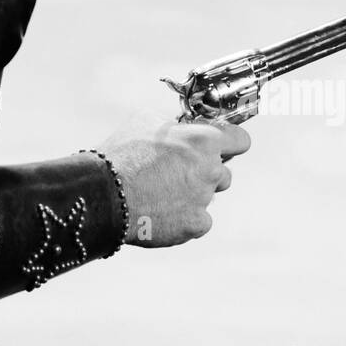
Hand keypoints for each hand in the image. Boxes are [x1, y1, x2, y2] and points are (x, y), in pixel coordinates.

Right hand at [97, 113, 249, 247]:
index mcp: (204, 140)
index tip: (222, 147)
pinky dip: (186, 217)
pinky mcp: (195, 225)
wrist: (105, 193)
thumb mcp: (147, 120)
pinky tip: (164, 210)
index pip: (240, 140)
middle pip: (223, 172)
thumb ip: (175, 125)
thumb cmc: (123, 153)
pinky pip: (201, 220)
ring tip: (163, 192)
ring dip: (195, 193)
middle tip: (177, 171)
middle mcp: (211, 169)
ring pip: (209, 196)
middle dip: (206, 171)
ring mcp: (204, 199)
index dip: (231, 143)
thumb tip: (181, 127)